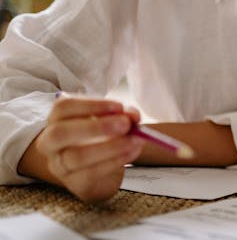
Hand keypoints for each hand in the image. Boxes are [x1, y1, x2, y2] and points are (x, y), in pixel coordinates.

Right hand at [21, 95, 144, 202]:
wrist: (101, 168)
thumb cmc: (102, 137)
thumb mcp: (113, 121)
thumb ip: (124, 115)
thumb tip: (133, 115)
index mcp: (58, 119)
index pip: (64, 107)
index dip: (91, 105)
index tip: (119, 106)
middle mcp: (51, 142)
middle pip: (60, 133)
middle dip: (95, 127)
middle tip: (125, 124)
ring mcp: (59, 165)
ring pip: (76, 157)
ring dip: (111, 147)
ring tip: (135, 140)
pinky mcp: (74, 182)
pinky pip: (91, 173)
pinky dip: (116, 160)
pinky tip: (132, 152)